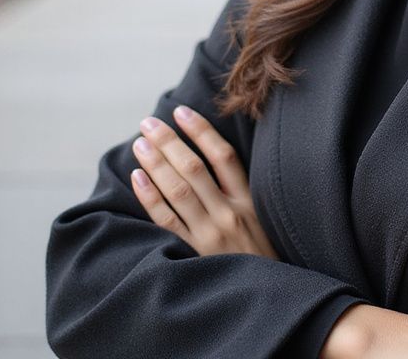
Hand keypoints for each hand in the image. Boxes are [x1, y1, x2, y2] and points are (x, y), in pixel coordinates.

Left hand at [129, 105, 277, 259]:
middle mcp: (230, 212)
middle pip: (194, 168)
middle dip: (169, 142)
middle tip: (148, 122)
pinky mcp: (195, 253)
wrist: (270, 295)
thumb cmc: (264, 251)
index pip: (223, 155)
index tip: (181, 111)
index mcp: (249, 198)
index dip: (201, 130)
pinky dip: (151, 198)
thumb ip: (241, 191)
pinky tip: (137, 178)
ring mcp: (211, 233)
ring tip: (140, 143)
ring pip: (178, 190)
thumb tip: (214, 156)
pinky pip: (168, 221)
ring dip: (156, 163)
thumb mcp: (264, 216)